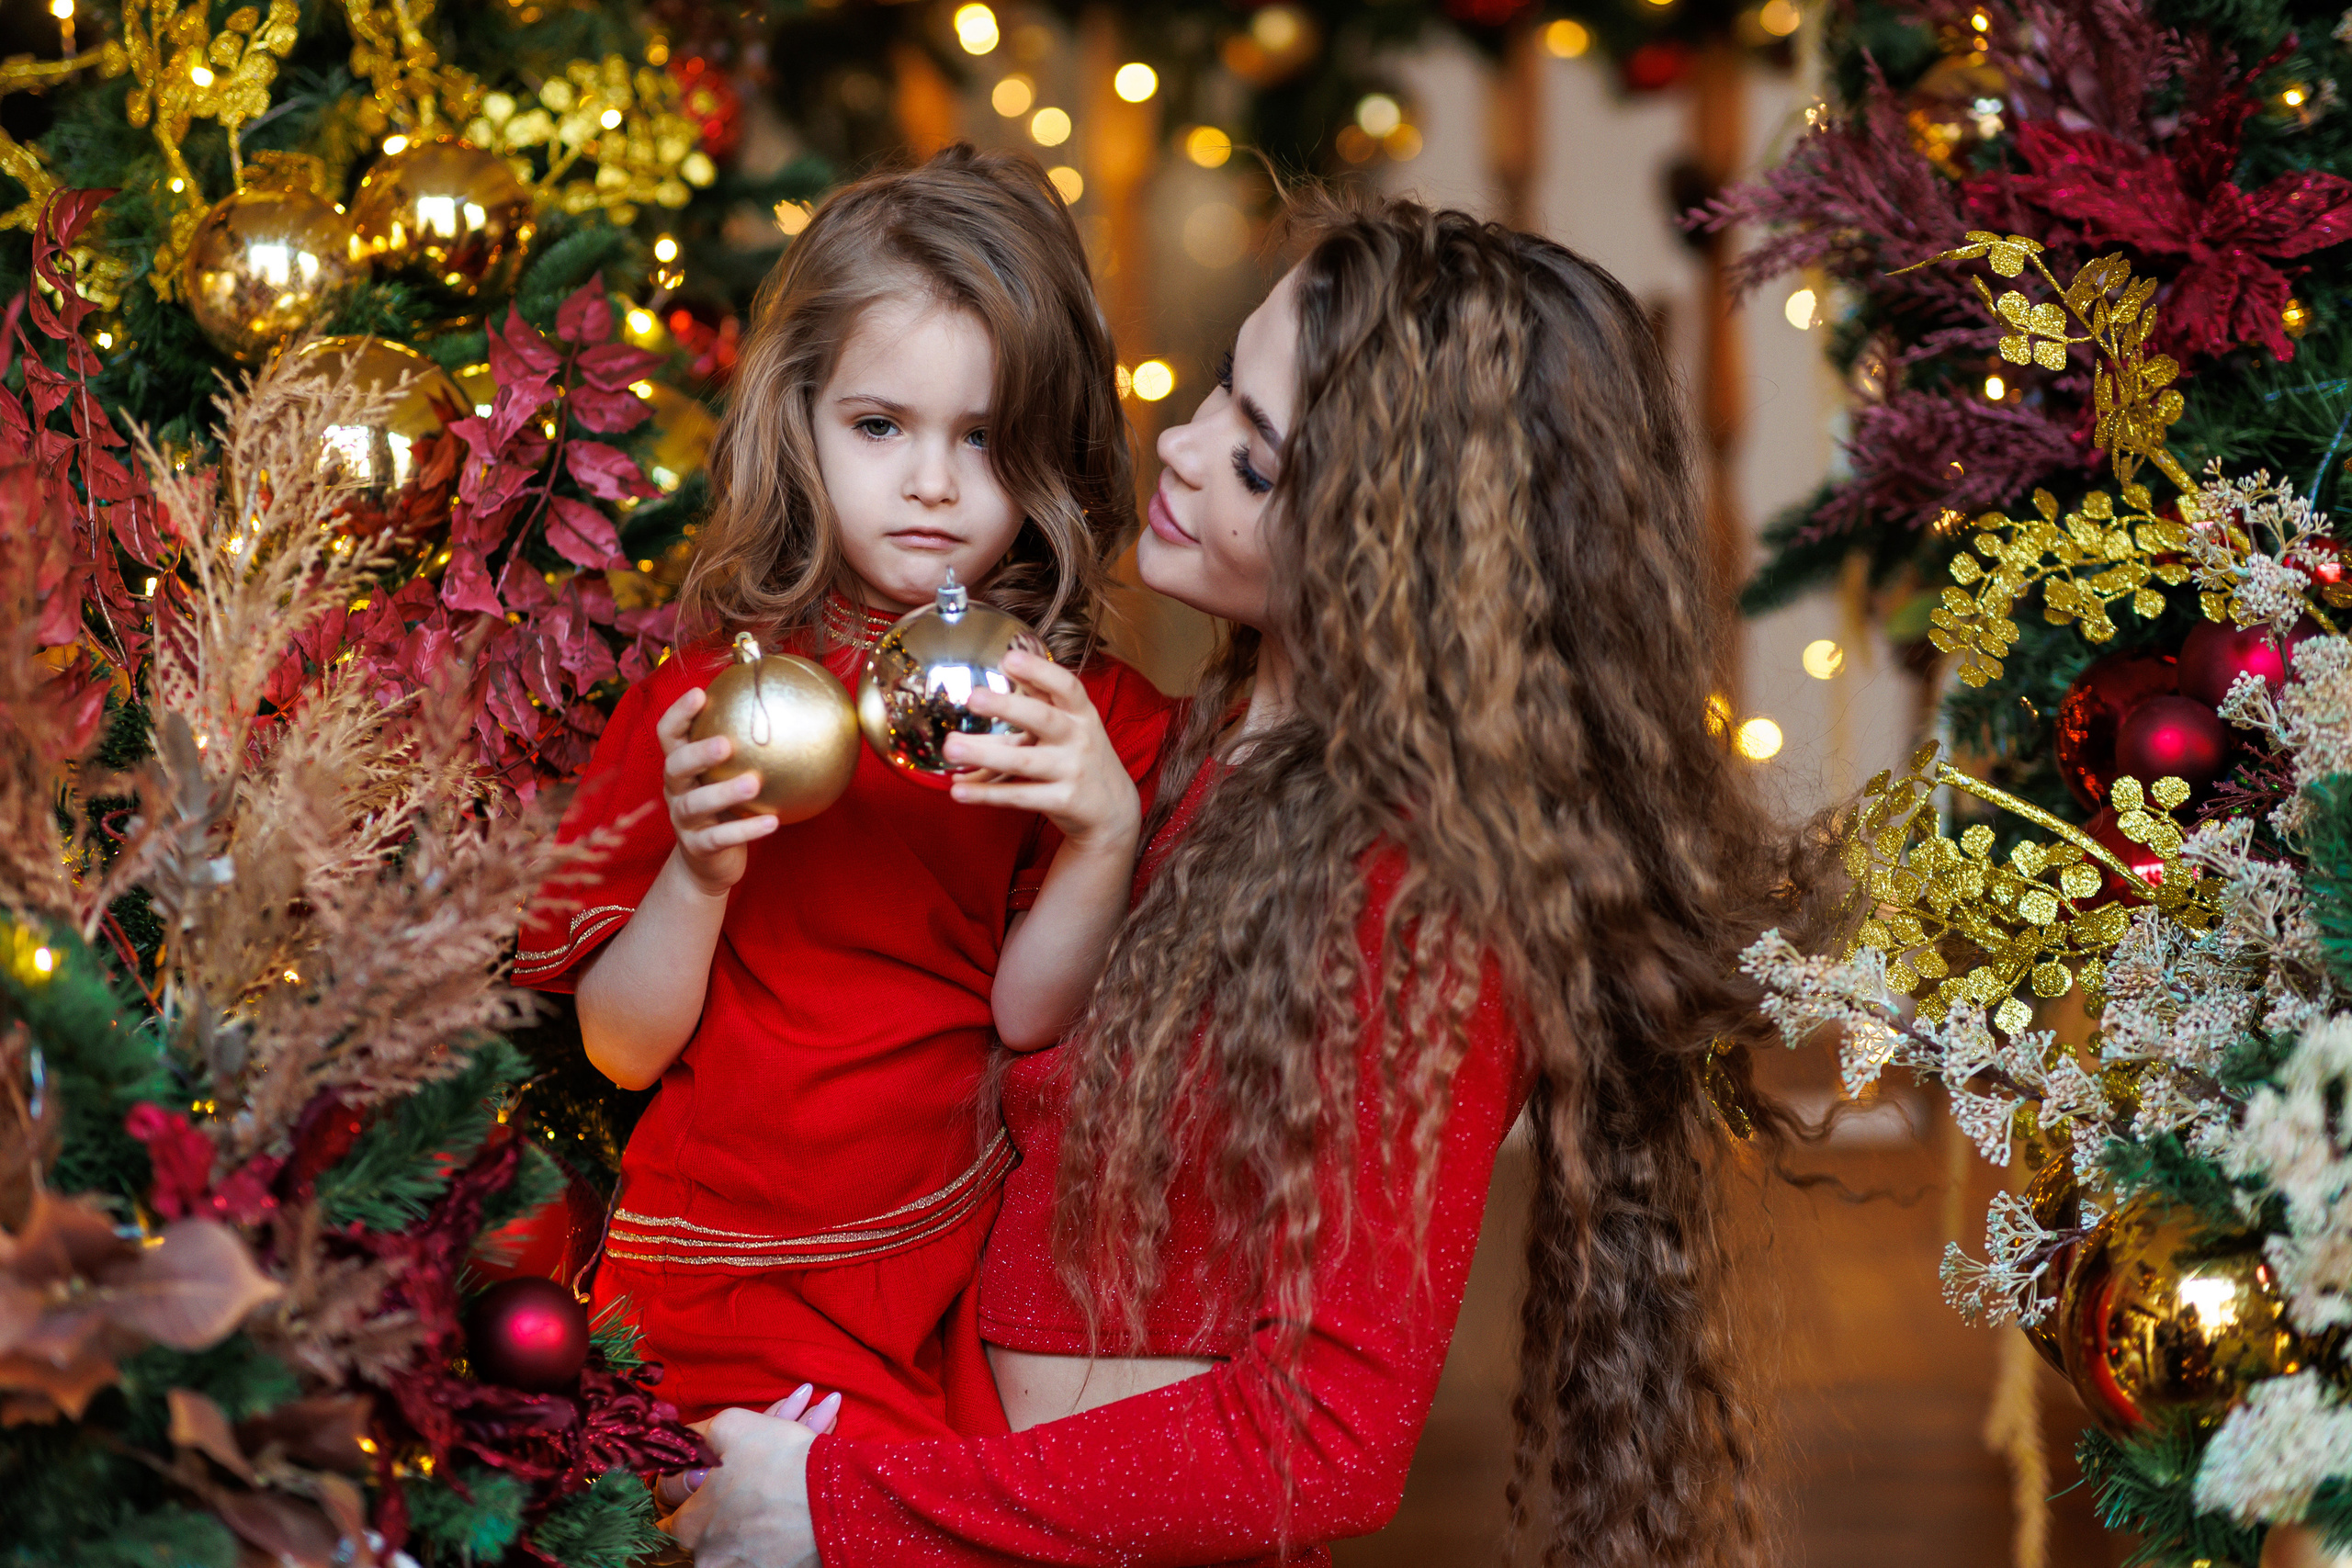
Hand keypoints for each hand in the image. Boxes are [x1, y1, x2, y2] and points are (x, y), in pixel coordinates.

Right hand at [656, 686, 778, 896]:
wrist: (709, 865)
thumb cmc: (724, 811)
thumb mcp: (727, 778)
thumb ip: (743, 751)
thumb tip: (782, 710)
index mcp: (680, 768)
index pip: (668, 735)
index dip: (678, 714)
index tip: (699, 693)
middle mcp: (676, 791)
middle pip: (675, 767)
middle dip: (698, 753)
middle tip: (726, 744)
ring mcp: (683, 820)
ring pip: (695, 804)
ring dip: (724, 792)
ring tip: (754, 782)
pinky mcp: (697, 848)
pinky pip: (720, 838)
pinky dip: (746, 830)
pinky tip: (772, 822)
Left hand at [663, 1407, 820, 1567]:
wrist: (836, 1496)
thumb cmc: (780, 1460)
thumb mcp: (731, 1426)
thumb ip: (698, 1436)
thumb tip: (687, 1442)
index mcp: (691, 1528)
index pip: (668, 1523)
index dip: (686, 1499)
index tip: (704, 1488)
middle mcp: (710, 1560)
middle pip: (705, 1538)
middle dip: (722, 1515)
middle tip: (747, 1492)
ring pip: (734, 1550)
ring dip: (748, 1529)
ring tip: (773, 1503)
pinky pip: (764, 1559)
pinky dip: (773, 1543)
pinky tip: (788, 1520)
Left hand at [944, 651, 1139, 853]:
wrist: (1113, 809)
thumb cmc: (1080, 757)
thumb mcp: (1072, 725)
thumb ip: (1039, 700)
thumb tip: (1001, 668)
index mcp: (1081, 714)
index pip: (1065, 686)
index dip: (1039, 671)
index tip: (1008, 658)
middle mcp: (1079, 739)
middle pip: (1042, 719)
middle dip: (1008, 707)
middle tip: (972, 697)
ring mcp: (1072, 771)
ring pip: (1023, 761)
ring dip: (985, 753)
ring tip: (950, 746)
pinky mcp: (1062, 801)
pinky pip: (1019, 796)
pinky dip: (987, 794)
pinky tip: (958, 790)